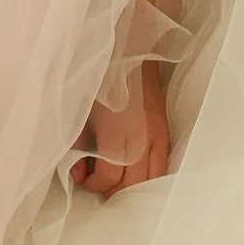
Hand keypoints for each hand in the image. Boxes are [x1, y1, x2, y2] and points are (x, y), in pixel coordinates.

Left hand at [72, 73, 170, 199]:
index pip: (110, 178)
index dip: (93, 184)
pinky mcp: (165, 130)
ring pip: (152, 179)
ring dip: (133, 186)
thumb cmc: (98, 81)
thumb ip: (78, 146)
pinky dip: (149, 175)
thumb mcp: (80, 113)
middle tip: (98, 181)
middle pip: (132, 185)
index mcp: (116, 132)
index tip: (81, 176)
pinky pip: (163, 165)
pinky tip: (135, 171)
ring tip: (117, 179)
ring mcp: (157, 134)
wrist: (128, 54)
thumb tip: (79, 170)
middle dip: (112, 190)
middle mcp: (140, 138)